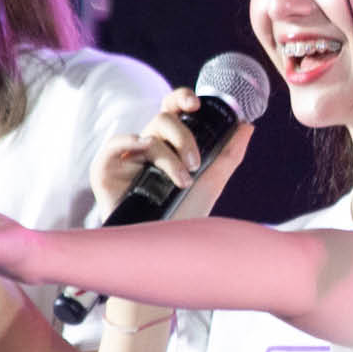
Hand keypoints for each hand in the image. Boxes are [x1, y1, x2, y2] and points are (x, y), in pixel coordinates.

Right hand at [89, 86, 252, 221]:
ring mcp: (127, 157)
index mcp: (169, 145)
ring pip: (148, 135)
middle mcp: (147, 147)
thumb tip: (247, 126)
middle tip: (196, 164)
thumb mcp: (210, 184)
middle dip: (184, 138)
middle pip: (163, 119)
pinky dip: (130, 140)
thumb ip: (228, 154)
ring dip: (168, 157)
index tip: (196, 105)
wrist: (160, 252)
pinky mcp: (105, 169)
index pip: (174, 112)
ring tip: (182, 181)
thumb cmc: (182, 218)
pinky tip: (143, 147)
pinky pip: (115, 143)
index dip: (182, 99)